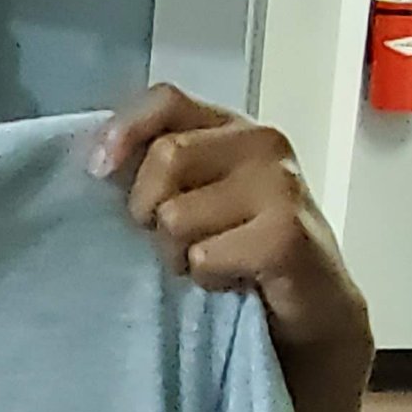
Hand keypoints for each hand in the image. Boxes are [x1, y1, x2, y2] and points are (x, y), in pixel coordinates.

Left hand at [91, 88, 370, 364]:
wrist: (313, 310)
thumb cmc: (243, 251)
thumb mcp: (194, 197)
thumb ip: (154, 168)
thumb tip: (98, 161)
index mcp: (231, 128)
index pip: (166, 101)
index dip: (124, 130)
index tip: (99, 170)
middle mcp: (262, 144)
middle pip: (166, 157)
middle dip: (149, 210)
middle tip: (174, 240)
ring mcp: (280, 186)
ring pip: (176, 215)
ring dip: (178, 253)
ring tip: (211, 260)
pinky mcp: (286, 235)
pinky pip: (204, 256)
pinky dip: (207, 278)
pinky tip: (234, 279)